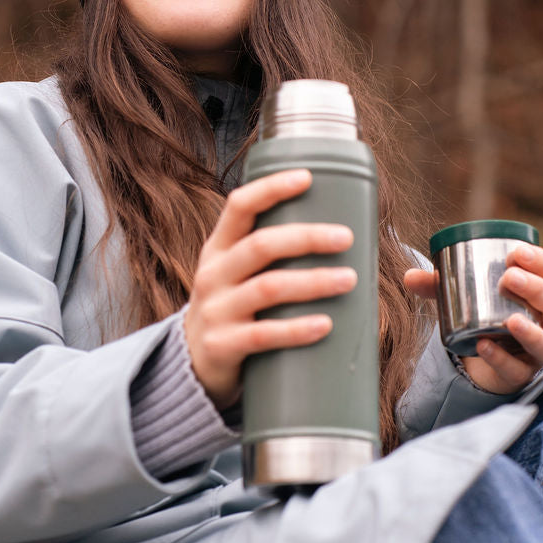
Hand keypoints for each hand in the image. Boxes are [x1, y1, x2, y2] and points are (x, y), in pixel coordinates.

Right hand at [185, 168, 356, 409]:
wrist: (193, 364)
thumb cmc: (234, 308)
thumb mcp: (237, 273)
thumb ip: (270, 253)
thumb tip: (341, 234)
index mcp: (218, 248)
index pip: (239, 206)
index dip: (271, 188)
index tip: (307, 178)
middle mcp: (213, 274)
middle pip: (261, 246)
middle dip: (307, 238)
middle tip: (346, 238)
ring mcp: (215, 311)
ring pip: (267, 288)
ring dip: (313, 282)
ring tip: (349, 280)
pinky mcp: (222, 346)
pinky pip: (263, 335)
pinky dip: (297, 329)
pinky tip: (325, 324)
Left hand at [403, 242, 542, 393]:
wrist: (486, 355)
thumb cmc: (484, 314)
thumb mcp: (464, 295)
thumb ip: (439, 285)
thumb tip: (409, 276)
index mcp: (542, 292)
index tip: (517, 252)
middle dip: (537, 289)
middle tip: (509, 277)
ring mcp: (539, 349)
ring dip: (531, 331)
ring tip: (510, 320)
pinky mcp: (523, 374)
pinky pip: (519, 370)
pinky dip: (500, 358)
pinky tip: (483, 346)